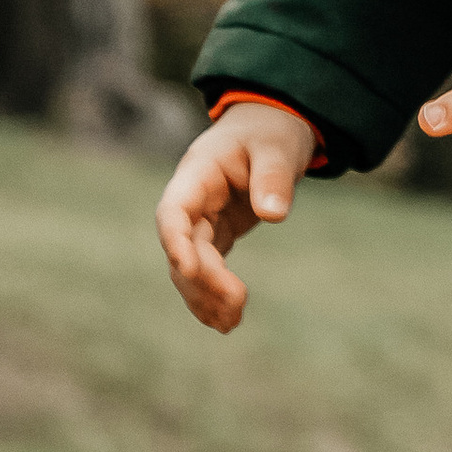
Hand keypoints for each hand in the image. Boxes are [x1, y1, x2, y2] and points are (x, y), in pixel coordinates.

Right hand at [156, 103, 315, 332]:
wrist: (270, 128)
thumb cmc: (271, 132)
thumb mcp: (278, 146)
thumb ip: (274, 177)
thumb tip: (274, 214)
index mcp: (198, 173)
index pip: (173, 211)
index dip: (175, 241)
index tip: (189, 269)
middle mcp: (191, 200)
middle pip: (184, 246)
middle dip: (204, 278)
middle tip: (237, 304)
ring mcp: (201, 219)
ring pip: (190, 265)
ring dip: (205, 296)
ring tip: (231, 324)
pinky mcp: (216, 233)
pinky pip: (207, 268)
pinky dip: (213, 294)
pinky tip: (227, 322)